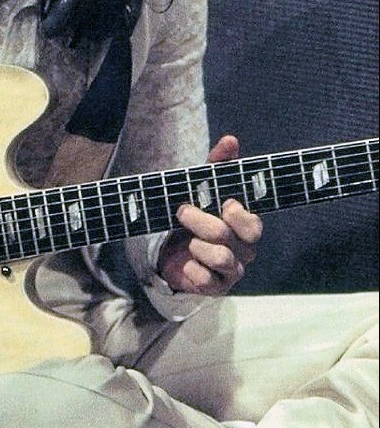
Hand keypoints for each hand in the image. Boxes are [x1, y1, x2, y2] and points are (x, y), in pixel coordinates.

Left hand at [157, 135, 262, 295]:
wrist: (173, 250)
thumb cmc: (196, 215)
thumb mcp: (204, 187)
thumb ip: (219, 164)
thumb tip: (231, 139)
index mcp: (245, 226)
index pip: (253, 224)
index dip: (237, 214)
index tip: (221, 203)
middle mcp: (244, 250)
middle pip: (228, 236)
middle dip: (201, 222)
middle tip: (182, 211)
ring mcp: (232, 271)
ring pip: (221, 258)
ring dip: (197, 245)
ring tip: (187, 240)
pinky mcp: (216, 288)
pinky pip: (207, 280)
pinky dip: (193, 269)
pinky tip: (187, 263)